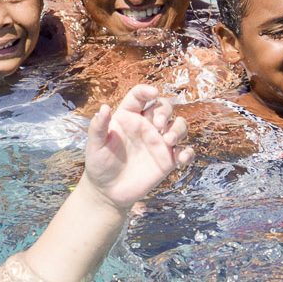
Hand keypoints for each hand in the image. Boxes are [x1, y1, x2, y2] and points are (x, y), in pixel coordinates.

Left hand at [83, 85, 193, 207]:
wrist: (108, 191)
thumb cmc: (99, 164)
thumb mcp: (95, 146)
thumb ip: (98, 127)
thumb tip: (104, 107)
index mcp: (128, 117)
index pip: (140, 96)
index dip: (147, 90)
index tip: (153, 93)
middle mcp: (146, 126)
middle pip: (164, 106)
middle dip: (165, 111)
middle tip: (158, 125)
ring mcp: (159, 142)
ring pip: (179, 125)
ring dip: (178, 129)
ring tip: (169, 141)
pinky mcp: (168, 160)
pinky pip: (185, 151)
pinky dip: (188, 153)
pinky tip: (180, 159)